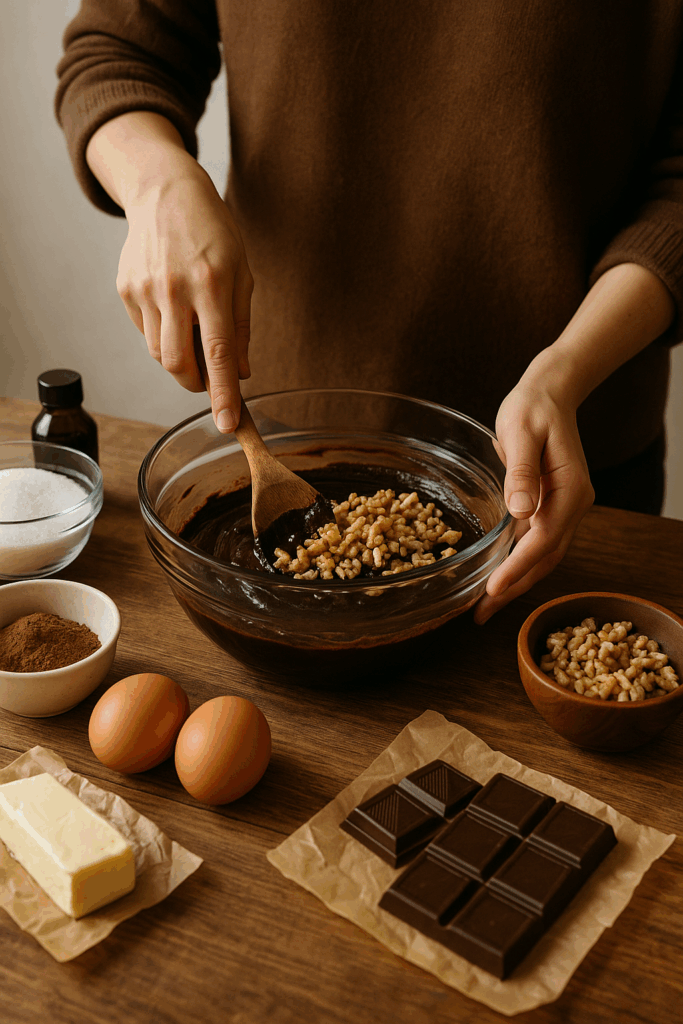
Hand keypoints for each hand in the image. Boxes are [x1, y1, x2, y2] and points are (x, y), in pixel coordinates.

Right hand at [116, 159, 252, 431]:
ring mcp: (145, 289)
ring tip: (192, 329)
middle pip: (179, 363)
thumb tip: (240, 373)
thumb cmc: (213, 233)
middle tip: (210, 378)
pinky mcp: (126, 289)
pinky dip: (163, 334)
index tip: (227, 424)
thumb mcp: (242, 274)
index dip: (223, 394)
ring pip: (160, 353)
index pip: (218, 352)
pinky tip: (172, 308)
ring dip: (180, 358)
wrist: (165, 192)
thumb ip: (241, 327)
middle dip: (196, 383)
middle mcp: (175, 288)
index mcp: (213, 285)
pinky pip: (145, 332)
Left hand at [473, 381, 593, 623]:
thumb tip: (521, 512)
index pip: (544, 539)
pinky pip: (533, 542)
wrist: (549, 391)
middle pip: (546, 557)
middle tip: (481, 613)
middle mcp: (572, 505)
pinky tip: (493, 575)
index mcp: (571, 490)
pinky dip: (515, 562)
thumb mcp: (522, 433)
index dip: (518, 567)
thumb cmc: (532, 407)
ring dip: (515, 581)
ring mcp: (562, 507)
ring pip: (541, 555)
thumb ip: (520, 472)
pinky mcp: (548, 505)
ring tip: (484, 606)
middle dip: (515, 587)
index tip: (493, 589)